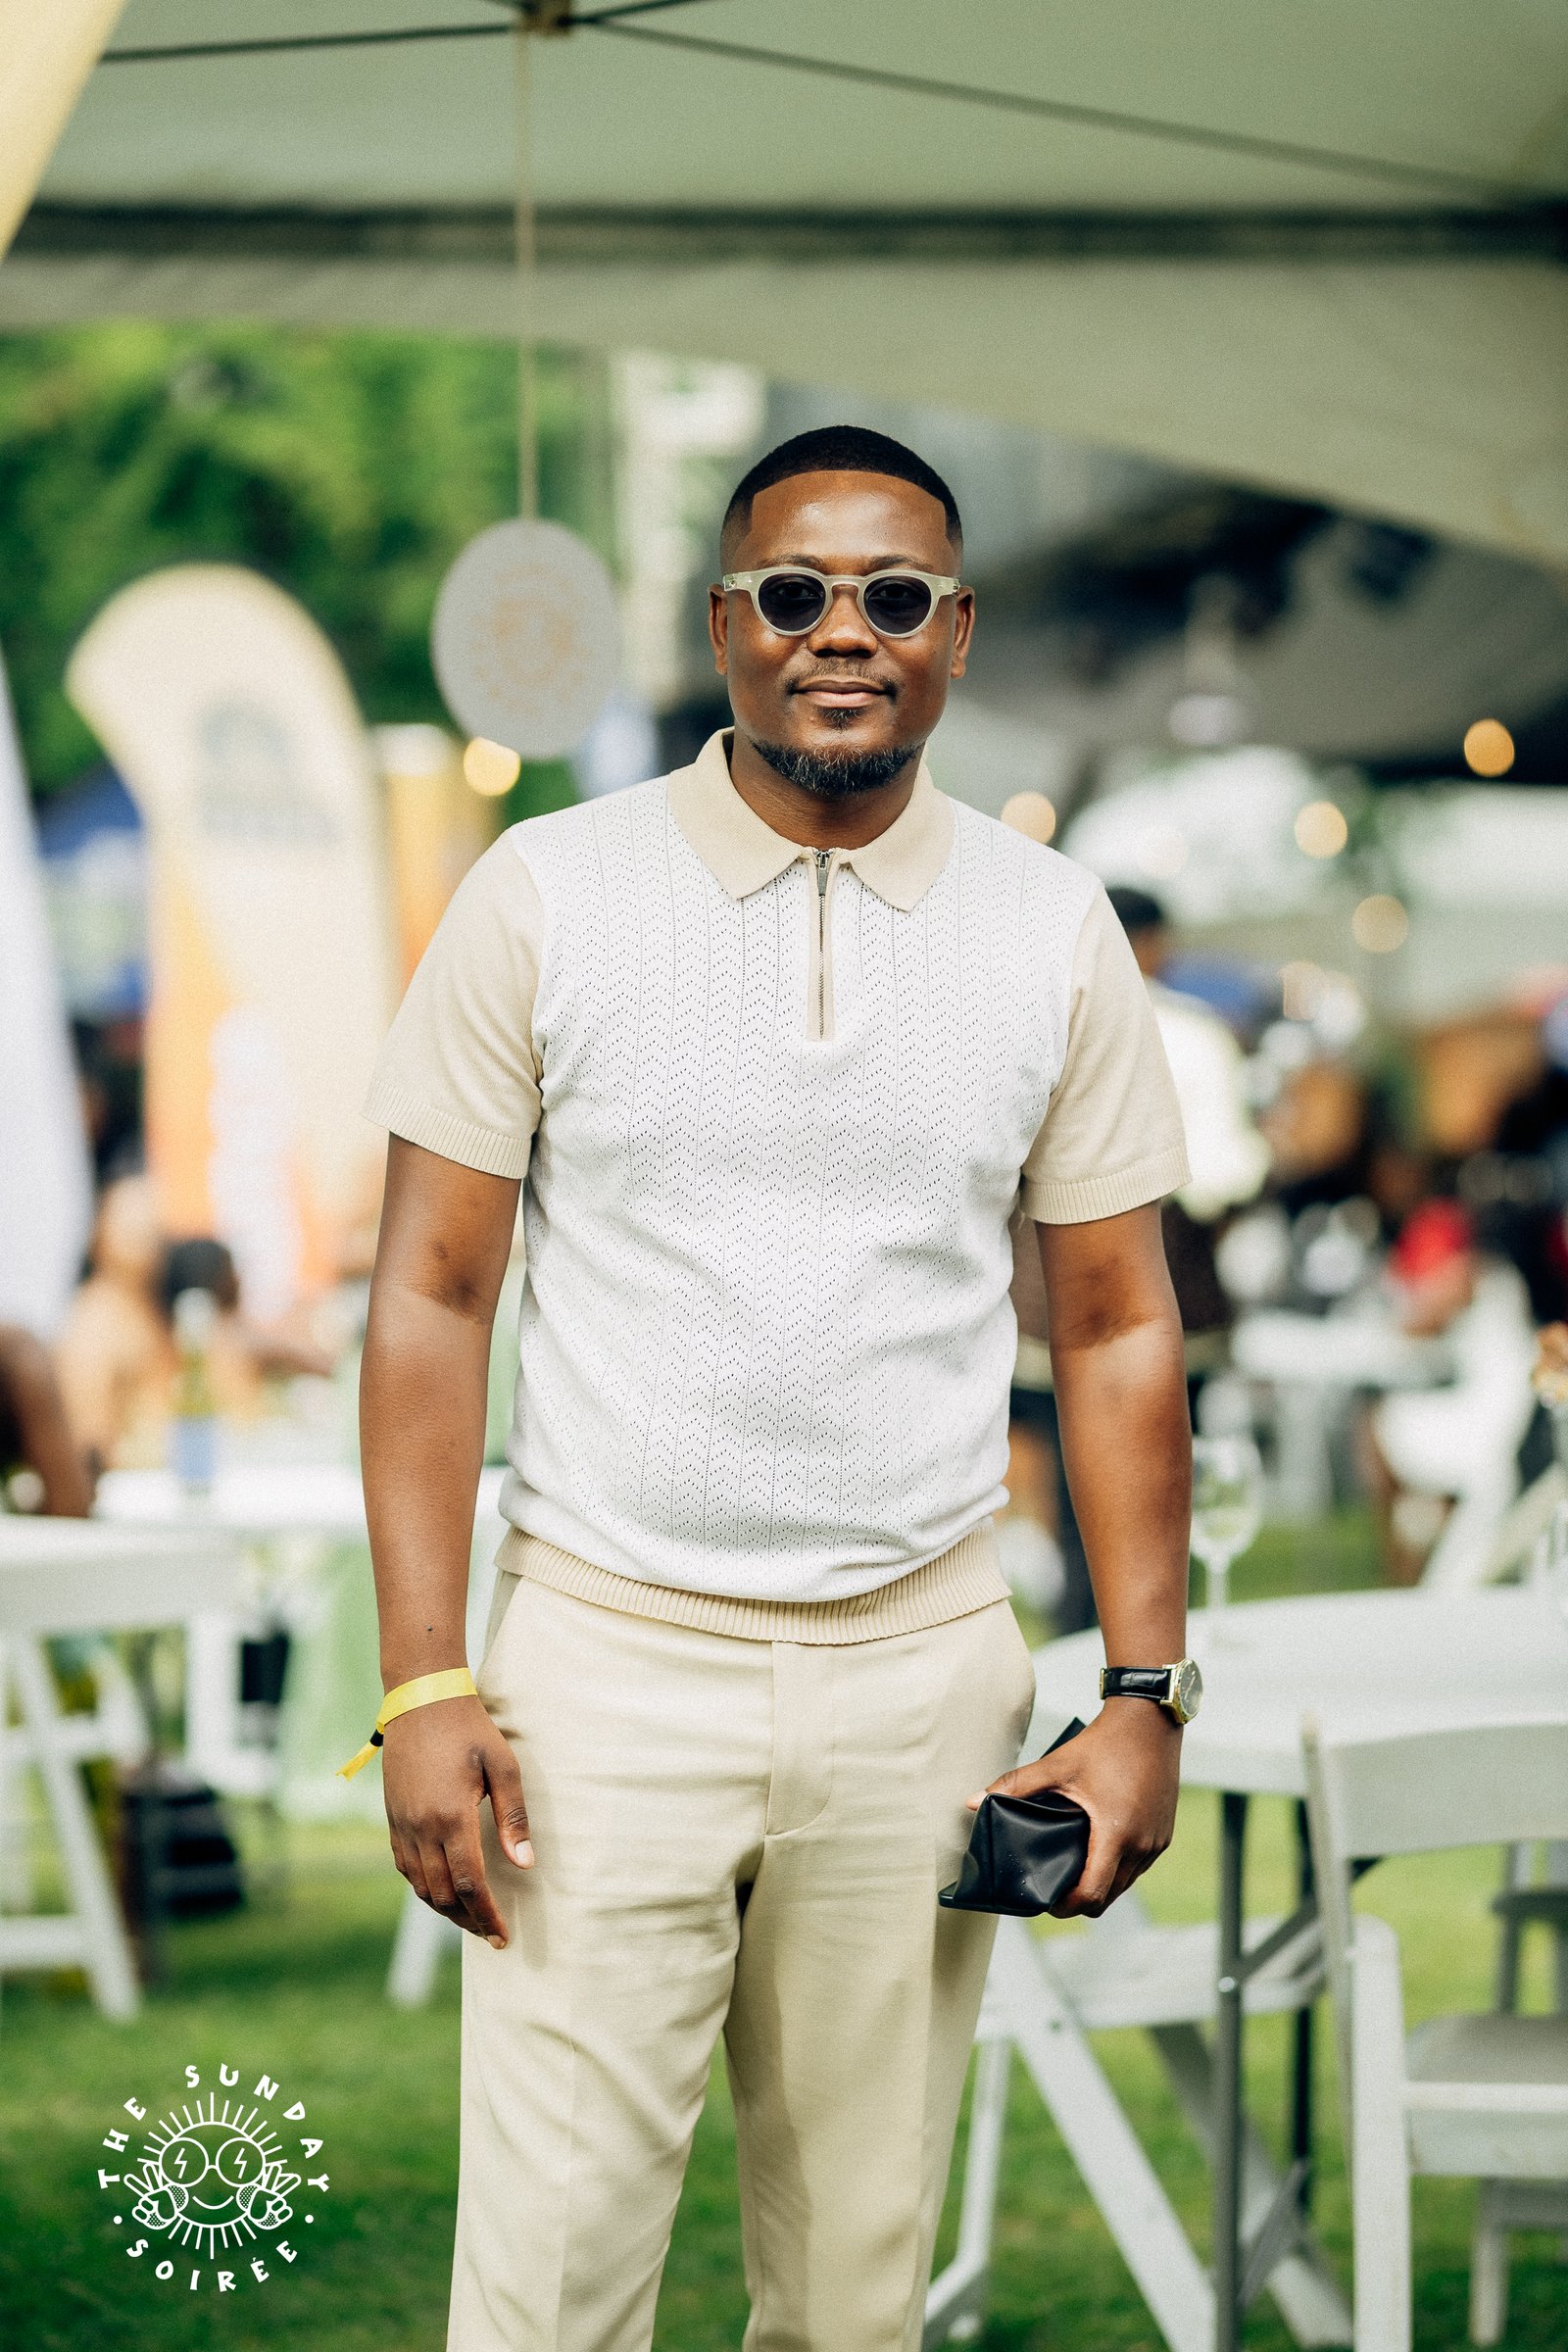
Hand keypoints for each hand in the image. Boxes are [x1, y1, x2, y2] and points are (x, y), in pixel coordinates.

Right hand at [382, 1695, 532, 1947]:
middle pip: (443, 1894)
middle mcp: (421, 1827)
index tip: (502, 1936)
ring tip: (471, 1918)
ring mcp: (402, 1824)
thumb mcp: (502, 1766)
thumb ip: (514, 1817)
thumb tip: (525, 1864)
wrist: (421, 1699)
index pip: (470, 1883)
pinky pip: (405, 1868)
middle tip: (491, 1933)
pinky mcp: (392, 1818)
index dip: (486, 1915)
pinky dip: (424, 1887)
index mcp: (451, 1816)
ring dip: (446, 1909)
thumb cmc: (469, 1729)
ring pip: (421, 1886)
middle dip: (468, 1920)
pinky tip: (443, 1890)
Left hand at [968, 1700, 1180, 1917]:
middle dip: (1079, 1900)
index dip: (1066, 1906)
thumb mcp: (1058, 1764)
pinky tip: (1097, 1854)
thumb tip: (973, 1801)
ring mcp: (1156, 1842)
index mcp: (1116, 1834)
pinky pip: (1138, 1868)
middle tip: (1053, 1887)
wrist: (1150, 1721)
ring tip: (1072, 1871)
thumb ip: (1016, 1785)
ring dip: (1100, 1885)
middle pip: (1107, 1898)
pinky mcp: (1163, 1835)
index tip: (1046, 1900)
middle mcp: (1142, 1845)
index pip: (1092, 1894)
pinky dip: (1118, 1871)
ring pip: (1125, 1885)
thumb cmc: (1105, 1743)